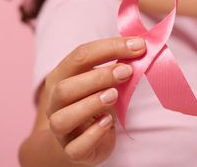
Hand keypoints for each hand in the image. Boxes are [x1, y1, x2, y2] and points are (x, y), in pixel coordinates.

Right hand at [36, 37, 144, 164]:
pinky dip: (93, 133)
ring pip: (63, 118)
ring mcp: (59, 128)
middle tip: (127, 72)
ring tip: (114, 95)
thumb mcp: (101, 81)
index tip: (139, 46)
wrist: (79, 140)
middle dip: (98, 77)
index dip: (110, 47)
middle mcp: (55, 102)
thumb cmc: (93, 102)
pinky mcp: (71, 150)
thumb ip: (117, 65)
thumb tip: (142, 46)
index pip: (80, 56)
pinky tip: (109, 122)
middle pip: (65, 87)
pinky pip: (76, 146)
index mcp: (61, 76)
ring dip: (91, 104)